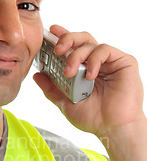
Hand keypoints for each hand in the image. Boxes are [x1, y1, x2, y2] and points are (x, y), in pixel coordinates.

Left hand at [33, 24, 144, 139]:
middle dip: (66, 39)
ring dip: (76, 55)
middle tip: (56, 50)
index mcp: (84, 69)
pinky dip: (94, 60)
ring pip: (90, 43)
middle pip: (81, 39)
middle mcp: (96, 62)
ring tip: (70, 72)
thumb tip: (36, 75)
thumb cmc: (94, 118)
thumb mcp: (65, 103)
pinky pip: (105, 50)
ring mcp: (110, 61)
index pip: (72, 47)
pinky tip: (90, 75)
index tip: (51, 30)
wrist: (113, 130)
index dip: (62, 36)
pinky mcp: (123, 62)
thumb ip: (51, 89)